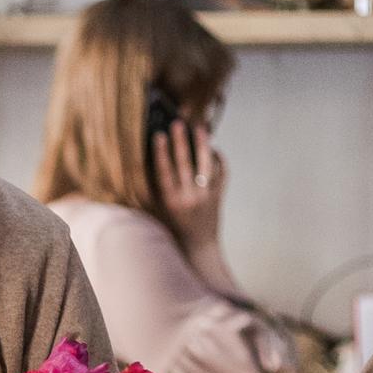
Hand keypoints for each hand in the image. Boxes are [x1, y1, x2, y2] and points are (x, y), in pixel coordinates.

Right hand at [155, 119, 225, 257]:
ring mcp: (206, 197)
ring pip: (206, 165)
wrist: (197, 249)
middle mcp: (189, 198)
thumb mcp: (159, 212)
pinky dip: (219, 160)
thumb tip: (151, 163)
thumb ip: (155, 191)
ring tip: (200, 128)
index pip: (164, 172)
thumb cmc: (173, 230)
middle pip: (185, 164)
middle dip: (181, 141)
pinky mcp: (218, 198)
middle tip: (178, 123)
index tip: (159, 135)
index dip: (161, 152)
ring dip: (203, 145)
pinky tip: (214, 149)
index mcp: (170, 202)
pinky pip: (221, 174)